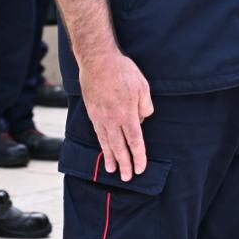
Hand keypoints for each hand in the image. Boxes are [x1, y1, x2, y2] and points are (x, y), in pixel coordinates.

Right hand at [78, 49, 154, 179]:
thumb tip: (143, 119)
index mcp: (127, 114)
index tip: (140, 169)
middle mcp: (113, 119)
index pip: (135, 141)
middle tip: (127, 178)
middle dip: (124, 164)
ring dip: (111, 158)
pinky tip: (104, 150)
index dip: (138, 156)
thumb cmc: (122, 71)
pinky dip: (101, 144)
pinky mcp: (92, 112)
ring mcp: (100, 117)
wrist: (98, 61)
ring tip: (112, 171)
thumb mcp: (142, 86)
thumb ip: (145, 106)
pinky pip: (98, 133)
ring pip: (106, 142)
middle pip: (120, 147)